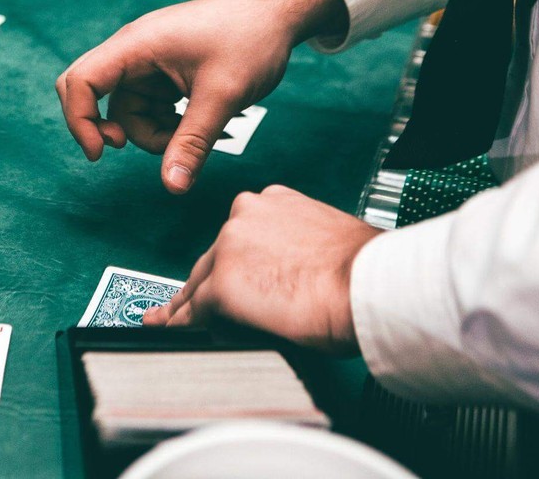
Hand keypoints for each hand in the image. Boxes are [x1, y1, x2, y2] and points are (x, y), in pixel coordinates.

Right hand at [56, 0, 346, 193]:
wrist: (276, 12)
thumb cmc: (249, 38)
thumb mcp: (222, 95)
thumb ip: (192, 142)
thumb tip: (172, 187)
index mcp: (136, 45)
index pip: (81, 81)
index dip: (79, 120)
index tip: (100, 154)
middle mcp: (134, 52)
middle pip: (95, 97)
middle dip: (112, 129)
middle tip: (135, 148)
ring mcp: (148, 63)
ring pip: (128, 111)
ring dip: (155, 134)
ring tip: (203, 136)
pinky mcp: (164, 73)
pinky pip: (150, 108)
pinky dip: (169, 125)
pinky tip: (204, 125)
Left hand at [143, 185, 382, 351]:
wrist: (372, 284)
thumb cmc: (367, 272)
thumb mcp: (325, 242)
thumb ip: (296, 251)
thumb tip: (292, 276)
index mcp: (273, 202)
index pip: (237, 240)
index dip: (224, 265)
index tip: (219, 278)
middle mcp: (245, 215)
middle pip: (211, 260)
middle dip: (199, 287)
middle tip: (179, 308)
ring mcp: (230, 248)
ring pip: (199, 284)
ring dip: (187, 308)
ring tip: (167, 324)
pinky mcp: (222, 284)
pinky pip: (194, 312)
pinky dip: (181, 325)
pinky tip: (170, 334)